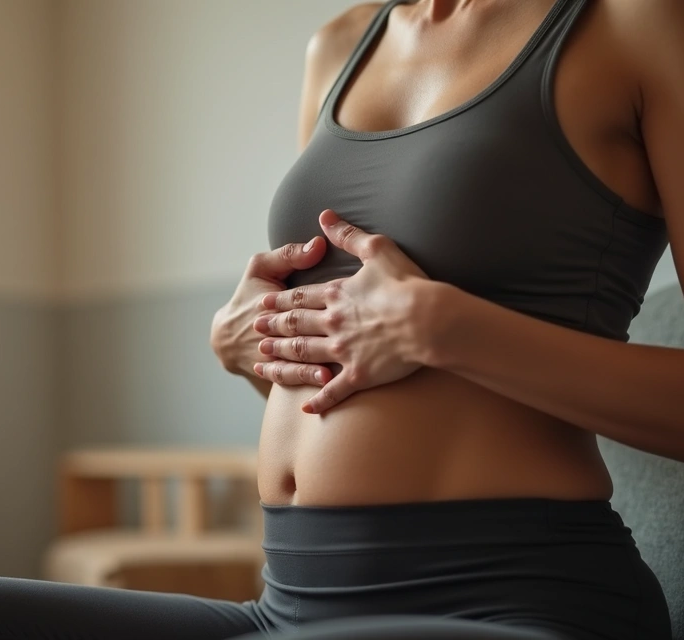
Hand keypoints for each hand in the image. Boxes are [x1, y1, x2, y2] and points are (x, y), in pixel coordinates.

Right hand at [210, 235, 332, 383]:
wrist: (226, 338)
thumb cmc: (248, 295)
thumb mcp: (260, 268)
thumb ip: (289, 255)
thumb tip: (319, 244)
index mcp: (270, 301)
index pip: (298, 299)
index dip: (321, 299)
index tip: (346, 301)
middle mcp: (271, 330)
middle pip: (299, 332)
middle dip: (323, 338)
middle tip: (352, 340)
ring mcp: (272, 354)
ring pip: (293, 358)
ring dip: (313, 365)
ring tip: (332, 370)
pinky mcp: (274, 371)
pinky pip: (288, 377)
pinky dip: (304, 378)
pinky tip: (324, 382)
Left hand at [252, 209, 432, 413]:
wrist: (428, 320)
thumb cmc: (407, 284)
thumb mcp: (377, 249)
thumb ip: (348, 235)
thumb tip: (324, 217)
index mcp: (336, 295)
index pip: (300, 298)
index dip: (280, 300)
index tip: (263, 302)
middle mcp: (333, 323)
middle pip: (295, 325)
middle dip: (273, 326)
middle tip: (255, 328)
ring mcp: (343, 351)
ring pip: (303, 354)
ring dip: (282, 355)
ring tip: (264, 356)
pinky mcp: (358, 375)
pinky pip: (333, 391)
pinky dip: (319, 399)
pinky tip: (305, 407)